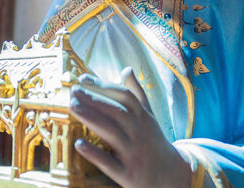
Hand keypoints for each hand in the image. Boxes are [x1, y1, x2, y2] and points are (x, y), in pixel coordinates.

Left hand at [70, 67, 191, 187]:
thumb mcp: (149, 115)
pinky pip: (110, 163)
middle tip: (73, 90)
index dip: (104, 85)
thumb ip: (137, 93)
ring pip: (112, 133)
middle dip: (94, 99)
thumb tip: (126, 69)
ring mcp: (134, 153)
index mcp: (143, 117)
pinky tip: (78, 144)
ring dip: (91, 118)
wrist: (171, 176)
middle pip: (116, 111)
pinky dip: (95, 154)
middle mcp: (139, 132)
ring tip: (72, 106)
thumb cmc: (153, 141)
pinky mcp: (128, 174)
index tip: (84, 78)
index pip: (125, 95)